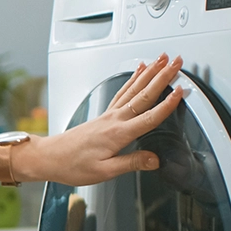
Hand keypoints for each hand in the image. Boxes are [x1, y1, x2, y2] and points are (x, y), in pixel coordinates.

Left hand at [18, 54, 186, 186]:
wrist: (50, 157)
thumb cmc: (73, 165)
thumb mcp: (105, 172)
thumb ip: (132, 163)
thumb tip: (154, 160)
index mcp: (117, 134)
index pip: (149, 117)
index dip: (167, 104)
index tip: (181, 91)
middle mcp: (114, 119)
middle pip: (144, 95)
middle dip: (163, 77)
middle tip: (177, 62)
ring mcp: (109, 114)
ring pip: (134, 88)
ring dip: (151, 72)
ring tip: (163, 59)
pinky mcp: (104, 114)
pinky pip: (123, 91)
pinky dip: (133, 78)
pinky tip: (140, 70)